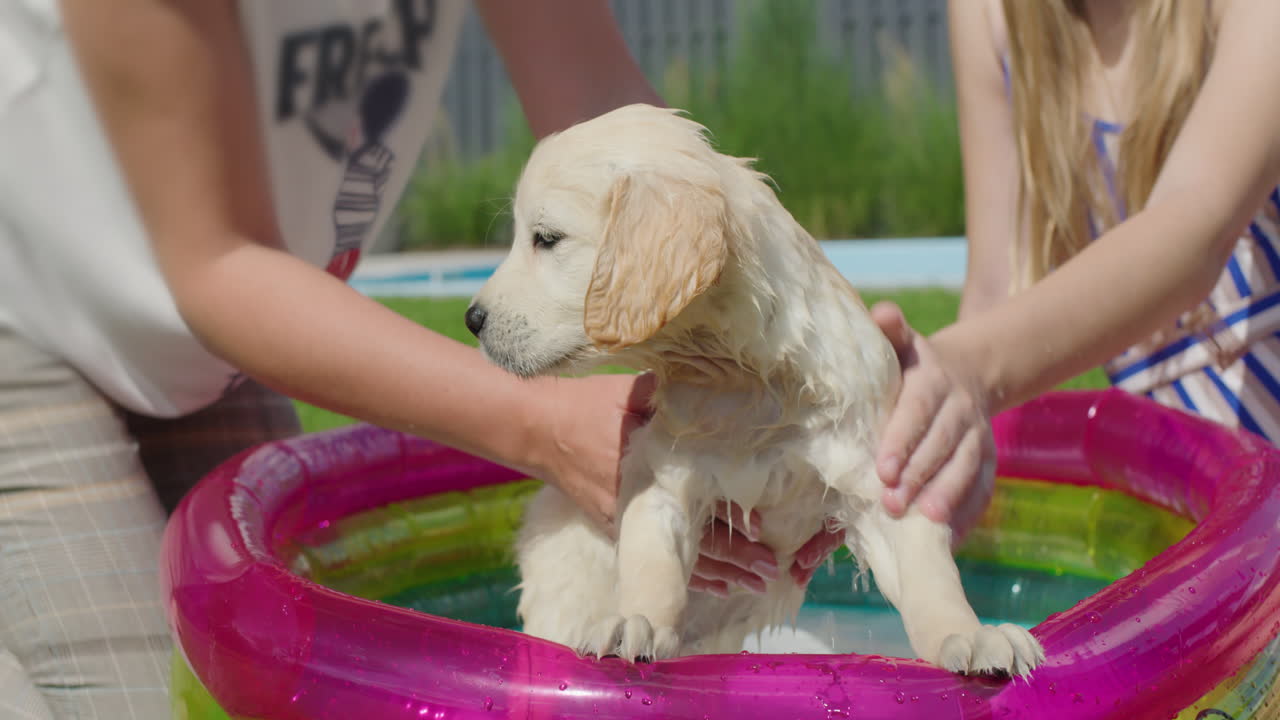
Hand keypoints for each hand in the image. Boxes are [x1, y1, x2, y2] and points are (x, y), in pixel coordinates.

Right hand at [534, 372, 846, 591]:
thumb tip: (729, 384)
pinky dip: (687, 571)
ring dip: (716, 574)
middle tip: (771, 573)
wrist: (536, 426)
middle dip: (735, 560)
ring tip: (750, 586)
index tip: (765, 532)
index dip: (733, 524)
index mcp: (649, 475)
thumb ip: (678, 394)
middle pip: (695, 544)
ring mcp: (626, 522)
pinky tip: (713, 584)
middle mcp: (639, 508)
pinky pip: (657, 556)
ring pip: (677, 559)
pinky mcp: (617, 525)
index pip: (699, 509)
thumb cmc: (588, 404)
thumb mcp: (634, 391)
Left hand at [870, 301, 995, 539]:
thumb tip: (881, 312)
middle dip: (919, 478)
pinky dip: (967, 517)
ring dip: (946, 499)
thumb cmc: (913, 364)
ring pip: (965, 470)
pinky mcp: (987, 462)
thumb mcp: (901, 342)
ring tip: (925, 526)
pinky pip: (982, 491)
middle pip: (941, 447)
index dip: (902, 441)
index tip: (883, 470)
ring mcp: (978, 438)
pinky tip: (948, 542)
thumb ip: (889, 329)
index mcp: (933, 381)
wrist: (968, 373)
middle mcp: (961, 410)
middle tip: (892, 505)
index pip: (917, 412)